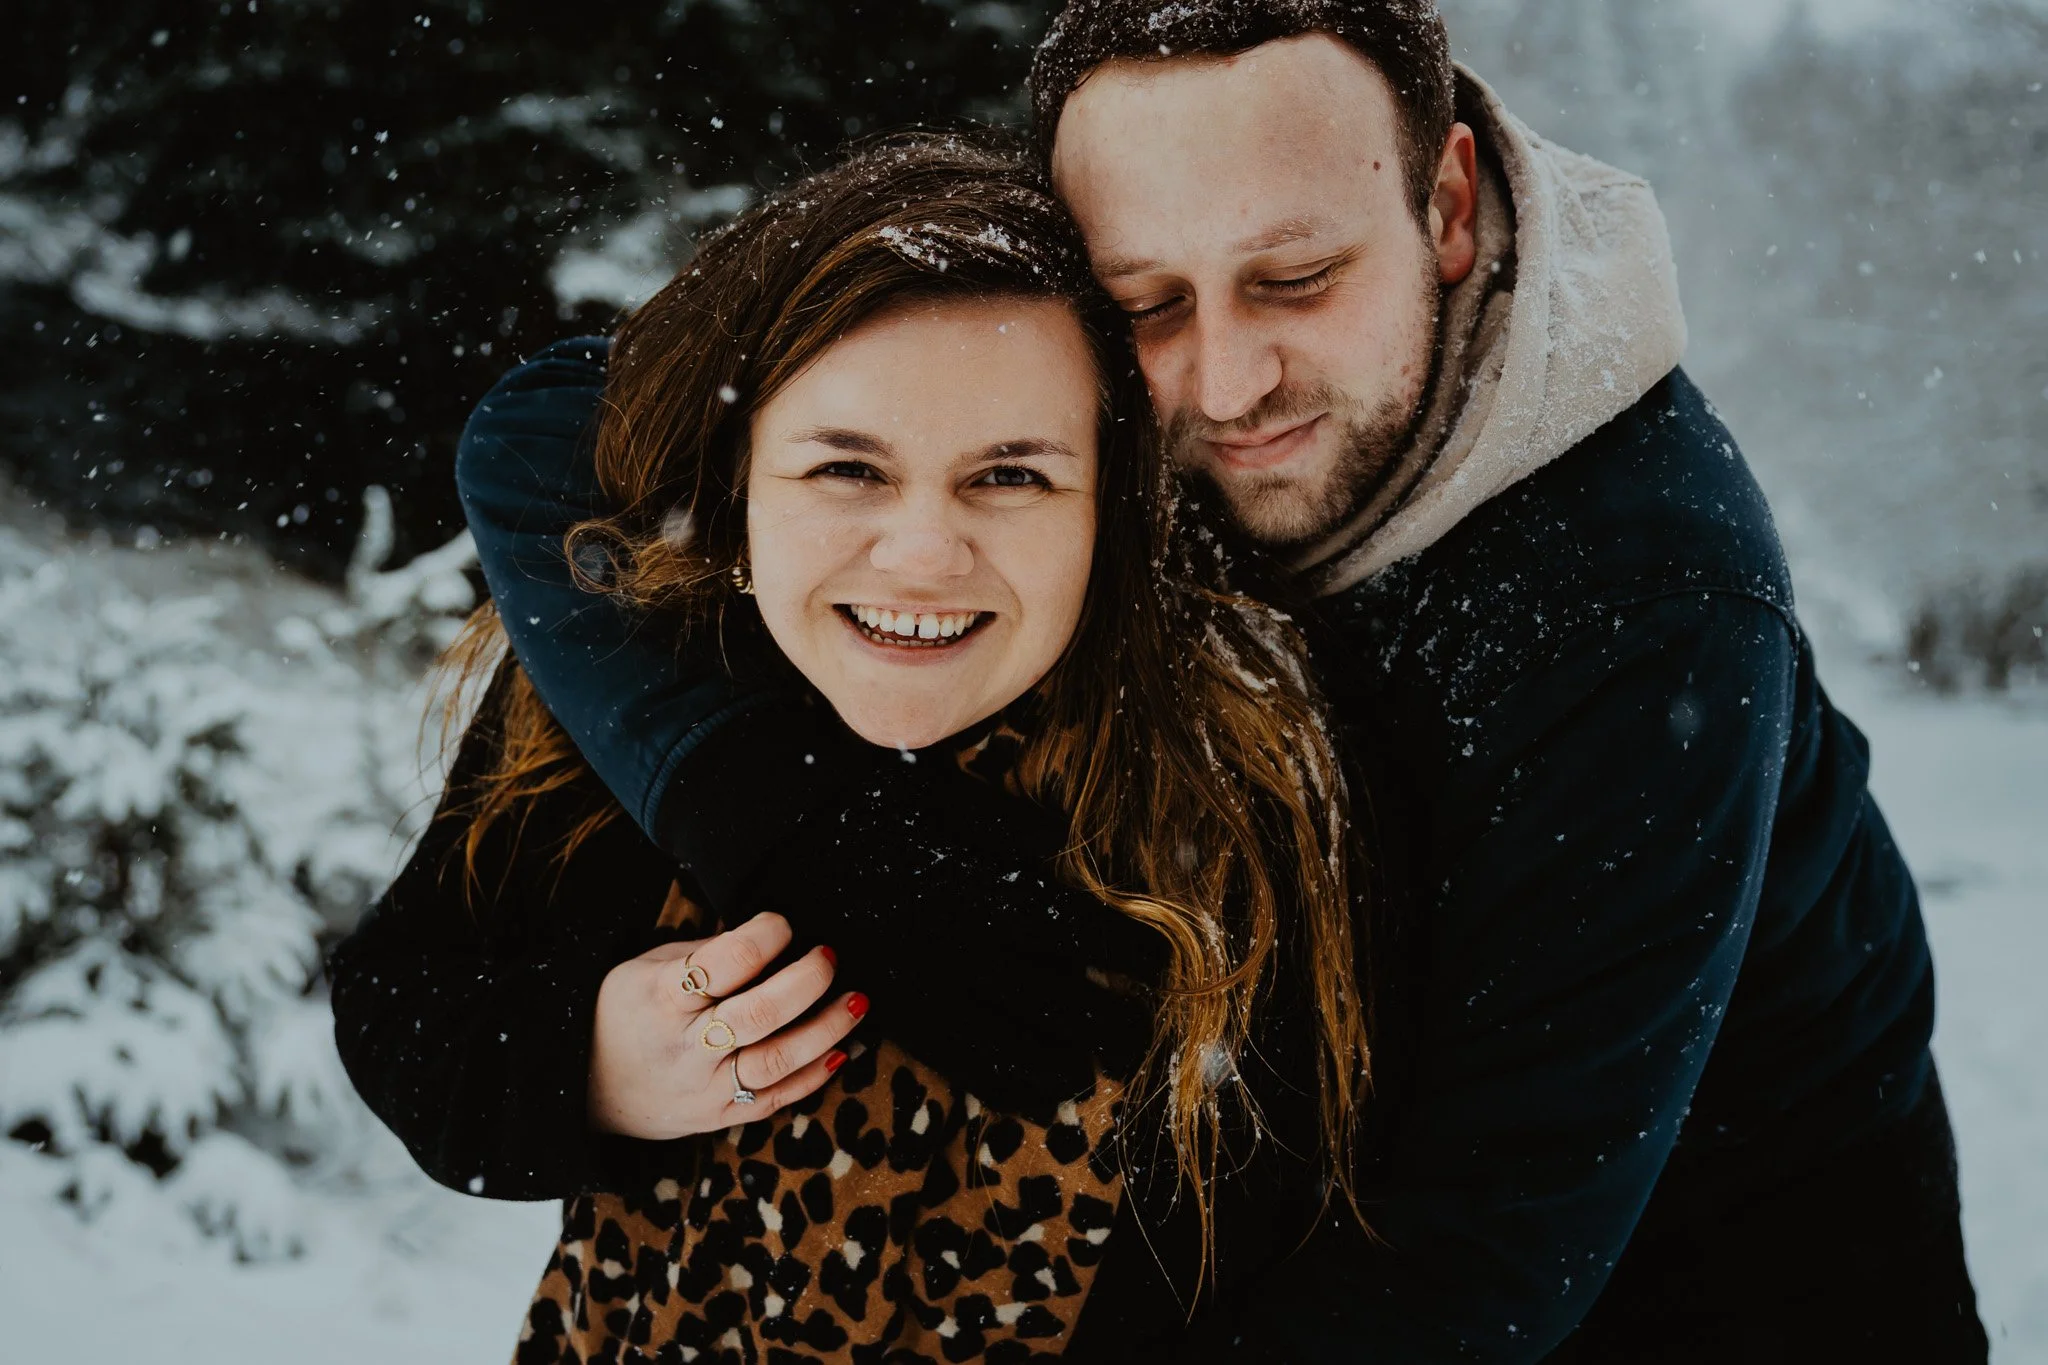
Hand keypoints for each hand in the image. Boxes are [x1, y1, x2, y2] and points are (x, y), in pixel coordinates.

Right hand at [587, 911, 865, 1138]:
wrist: (585, 1088)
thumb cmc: (624, 1013)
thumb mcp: (646, 969)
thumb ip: (704, 954)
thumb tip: (767, 934)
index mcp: (661, 997)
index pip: (724, 963)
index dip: (765, 936)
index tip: (783, 924)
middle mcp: (685, 1046)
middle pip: (759, 1013)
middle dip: (806, 981)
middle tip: (828, 957)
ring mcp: (704, 1087)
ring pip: (778, 1060)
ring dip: (827, 1029)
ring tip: (857, 1000)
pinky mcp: (718, 1116)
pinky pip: (776, 1098)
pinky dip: (815, 1075)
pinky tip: (842, 1049)